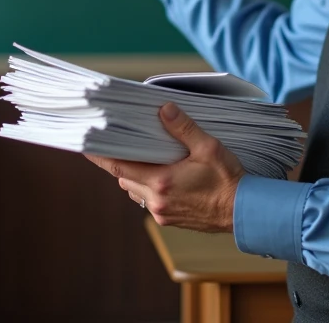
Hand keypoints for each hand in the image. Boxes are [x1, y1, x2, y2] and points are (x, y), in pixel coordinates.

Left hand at [86, 103, 244, 231]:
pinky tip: (161, 174)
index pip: (118, 167)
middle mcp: (157, 200)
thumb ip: (184, 128)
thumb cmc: (229, 180)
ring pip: (134, 190)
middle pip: (124, 178)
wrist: (245, 212)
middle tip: (119, 142)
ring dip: (134, 174)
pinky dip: (147, 186)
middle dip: (120, 161)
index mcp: (161, 182)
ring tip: (143, 156)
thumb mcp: (209, 148)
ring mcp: (162, 212)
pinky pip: (148, 200)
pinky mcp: (170, 219)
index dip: (98, 155)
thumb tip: (164, 108)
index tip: (84, 144)